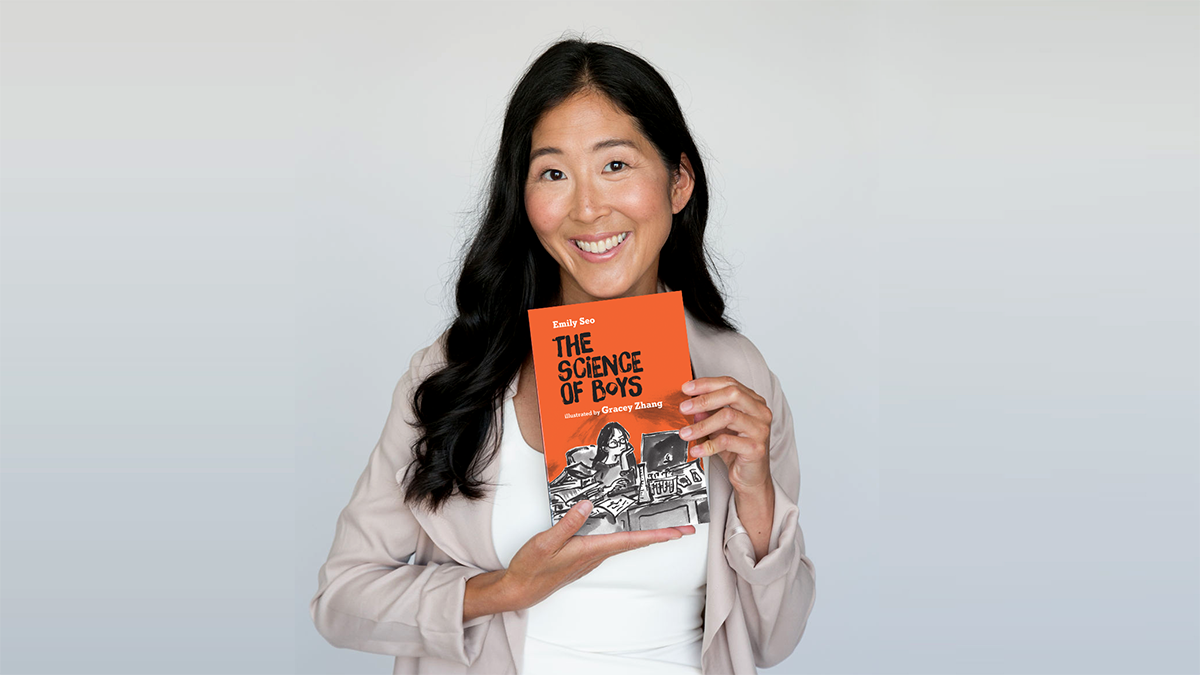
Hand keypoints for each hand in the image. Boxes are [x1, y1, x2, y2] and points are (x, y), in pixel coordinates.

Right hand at [463, 500, 693, 620]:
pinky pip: (612, 543)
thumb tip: (588, 505)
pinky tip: (628, 529)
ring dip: (646, 535)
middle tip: (685, 528)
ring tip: (665, 526)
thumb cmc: (531, 568)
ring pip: (625, 543)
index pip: (631, 541)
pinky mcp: (585, 555)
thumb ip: (567, 524)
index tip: (678, 532)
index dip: (656, 535)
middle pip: (635, 542)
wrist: (520, 590)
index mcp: (591, 550)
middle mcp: (596, 555)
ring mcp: (592, 557)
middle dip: (661, 535)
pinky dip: (627, 535)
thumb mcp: (545, 542)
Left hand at [678, 377, 772, 495]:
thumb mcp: (719, 428)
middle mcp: (760, 412)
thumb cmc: (737, 449)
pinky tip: (696, 449)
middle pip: (732, 394)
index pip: (730, 383)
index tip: (686, 388)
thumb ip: (708, 414)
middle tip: (683, 408)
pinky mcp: (756, 448)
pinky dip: (707, 445)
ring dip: (702, 425)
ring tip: (685, 433)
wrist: (751, 477)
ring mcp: (760, 429)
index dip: (706, 384)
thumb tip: (691, 406)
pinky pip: (727, 442)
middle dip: (703, 400)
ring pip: (728, 416)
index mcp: (753, 402)